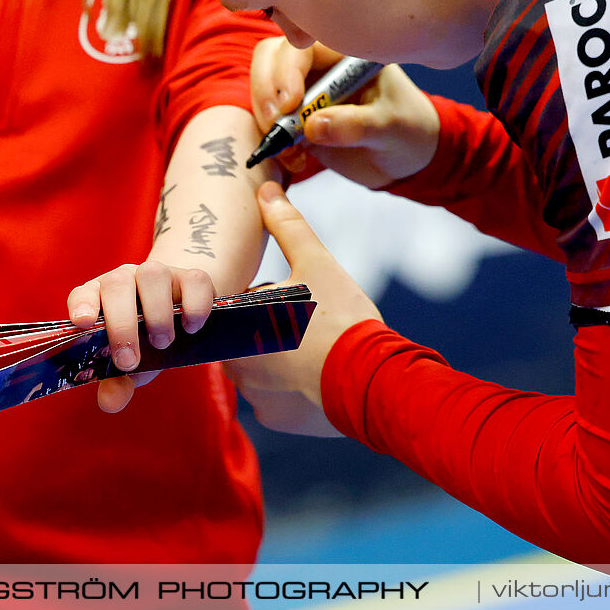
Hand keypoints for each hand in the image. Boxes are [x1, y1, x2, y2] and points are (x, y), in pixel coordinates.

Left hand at [64, 259, 214, 413]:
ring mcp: (159, 273)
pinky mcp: (192, 276)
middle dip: (121, 324)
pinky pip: (194, 280)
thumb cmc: (145, 340)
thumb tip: (110, 402)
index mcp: (101, 297)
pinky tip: (191, 328)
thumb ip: (118, 382)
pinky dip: (194, 305)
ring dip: (156, 313)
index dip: (81, 304)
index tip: (83, 323)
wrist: (182, 315)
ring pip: (153, 275)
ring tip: (162, 343)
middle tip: (129, 360)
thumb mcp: (132, 364)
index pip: (83, 292)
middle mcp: (126, 278)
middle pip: (117, 284)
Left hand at [228, 182, 382, 436]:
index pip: (235, 307)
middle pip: (245, 338)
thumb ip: (288, 225)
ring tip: (317, 346)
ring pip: (260, 369)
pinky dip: (293, 388)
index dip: (263, 299)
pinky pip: (276, 399)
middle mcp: (236, 366)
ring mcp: (255, 397)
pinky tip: (320, 374)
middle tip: (308, 320)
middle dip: (270, 328)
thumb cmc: (341, 318)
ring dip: (280, 358)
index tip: (289, 298)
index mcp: (238, 325)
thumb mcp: (316, 263)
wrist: (374, 380)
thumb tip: (267, 190)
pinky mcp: (276, 419)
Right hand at [250, 38, 440, 188]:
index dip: (287, 70)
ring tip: (290, 151)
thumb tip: (313, 126)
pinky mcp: (296, 117)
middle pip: (271, 58)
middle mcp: (321, 64)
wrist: (410, 156)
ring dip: (266, 119)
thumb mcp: (391, 127)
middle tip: (276, 124)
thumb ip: (357, 125)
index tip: (290, 104)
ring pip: (264, 88)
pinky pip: (269, 121)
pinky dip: (272, 141)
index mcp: (346, 52)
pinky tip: (295, 161)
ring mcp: (305, 89)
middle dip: (265, 90)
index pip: (302, 46)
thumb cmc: (409, 129)